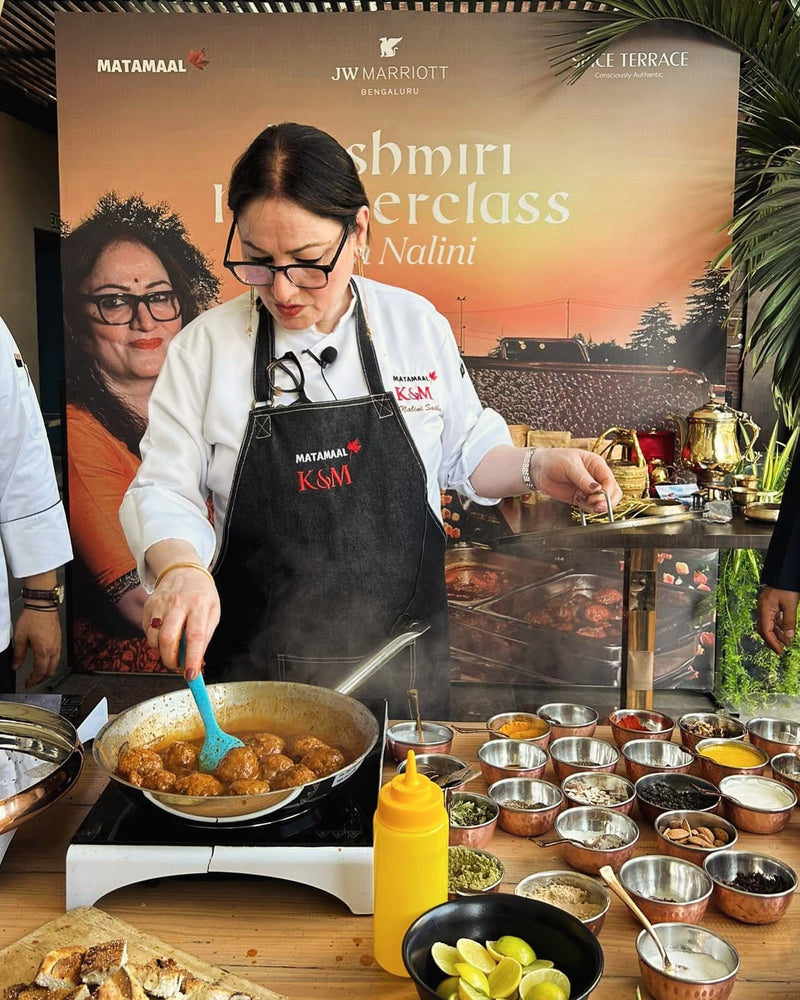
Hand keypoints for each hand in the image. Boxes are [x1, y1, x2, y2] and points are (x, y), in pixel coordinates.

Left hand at [12, 608, 61, 687]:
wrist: (42, 606)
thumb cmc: (33, 618)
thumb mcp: (20, 638)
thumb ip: (18, 654)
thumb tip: (16, 665)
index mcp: (44, 650)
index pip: (40, 671)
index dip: (33, 680)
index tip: (28, 683)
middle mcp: (53, 649)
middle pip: (50, 670)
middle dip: (42, 678)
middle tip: (34, 681)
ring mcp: (58, 644)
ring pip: (55, 663)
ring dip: (48, 671)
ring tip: (39, 673)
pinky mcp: (58, 639)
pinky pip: (57, 655)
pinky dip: (51, 662)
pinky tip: (45, 660)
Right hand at [143, 565, 219, 679]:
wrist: (182, 570)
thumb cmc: (201, 594)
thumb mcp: (213, 612)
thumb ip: (205, 636)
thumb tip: (196, 660)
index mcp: (199, 605)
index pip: (195, 637)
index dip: (192, 659)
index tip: (191, 675)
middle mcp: (178, 604)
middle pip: (168, 639)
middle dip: (171, 660)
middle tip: (178, 666)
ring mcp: (160, 605)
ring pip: (155, 639)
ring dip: (162, 652)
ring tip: (173, 648)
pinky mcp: (148, 607)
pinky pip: (148, 633)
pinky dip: (155, 641)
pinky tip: (165, 634)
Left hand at [530, 448, 622, 512]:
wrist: (538, 469)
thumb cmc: (554, 459)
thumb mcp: (570, 465)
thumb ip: (583, 478)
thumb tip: (597, 489)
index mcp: (597, 465)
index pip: (610, 480)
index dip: (608, 491)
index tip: (598, 497)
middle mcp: (596, 477)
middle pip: (613, 492)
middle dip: (607, 501)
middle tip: (597, 506)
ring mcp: (589, 489)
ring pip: (604, 502)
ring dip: (598, 506)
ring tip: (586, 502)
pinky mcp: (581, 498)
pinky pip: (591, 507)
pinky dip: (588, 508)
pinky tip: (580, 502)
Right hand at [757, 585, 798, 654]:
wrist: (784, 572)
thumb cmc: (786, 586)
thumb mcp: (790, 605)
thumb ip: (789, 621)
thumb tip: (789, 636)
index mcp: (764, 609)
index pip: (766, 630)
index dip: (772, 642)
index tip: (780, 651)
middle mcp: (762, 609)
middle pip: (764, 629)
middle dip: (773, 640)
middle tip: (781, 649)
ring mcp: (765, 607)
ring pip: (769, 624)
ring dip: (777, 634)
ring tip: (787, 642)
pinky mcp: (770, 604)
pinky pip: (772, 619)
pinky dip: (778, 626)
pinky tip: (785, 630)